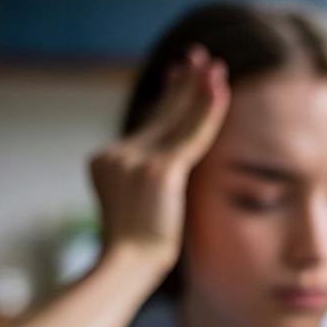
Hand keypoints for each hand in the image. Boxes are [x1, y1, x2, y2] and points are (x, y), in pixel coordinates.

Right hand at [89, 45, 229, 274]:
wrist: (123, 269)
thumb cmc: (133, 255)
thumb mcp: (136, 211)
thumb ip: (147, 185)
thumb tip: (164, 182)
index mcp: (106, 160)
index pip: (145, 124)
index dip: (166, 99)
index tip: (178, 74)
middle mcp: (118, 153)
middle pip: (159, 113)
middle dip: (182, 85)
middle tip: (199, 57)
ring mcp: (136, 160)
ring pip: (176, 118)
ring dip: (198, 90)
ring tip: (214, 66)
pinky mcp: (160, 170)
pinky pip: (192, 135)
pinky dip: (208, 111)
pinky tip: (220, 89)